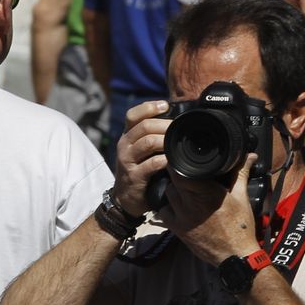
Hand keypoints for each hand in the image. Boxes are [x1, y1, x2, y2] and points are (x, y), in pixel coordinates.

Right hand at [112, 100, 170, 217]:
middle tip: (180, 127)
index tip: (166, 105)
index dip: (149, 107)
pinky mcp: (134, 176)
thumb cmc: (139, 170)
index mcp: (127, 136)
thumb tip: (176, 119)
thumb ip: (153, 135)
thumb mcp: (141, 151)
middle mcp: (124, 145)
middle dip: (165, 124)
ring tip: (178, 142)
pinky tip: (173, 160)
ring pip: (148, 142)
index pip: (133, 115)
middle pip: (144, 126)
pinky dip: (165, 160)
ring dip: (166, 140)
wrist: (126, 199)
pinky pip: (151, 164)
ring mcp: (127, 161)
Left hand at [164, 154, 260, 266]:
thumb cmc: (240, 226)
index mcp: (206, 192)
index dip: (179, 164)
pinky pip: (164, 212)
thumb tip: (249, 155)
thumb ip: (241, 173)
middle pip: (173, 180)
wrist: (235, 255)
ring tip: (185, 192)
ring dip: (174, 190)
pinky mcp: (177, 229)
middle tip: (188, 176)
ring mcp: (182, 217)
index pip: (181, 171)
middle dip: (179, 176)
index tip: (184, 161)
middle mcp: (190, 203)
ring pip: (168, 194)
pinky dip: (169, 208)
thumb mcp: (242, 197)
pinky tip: (179, 208)